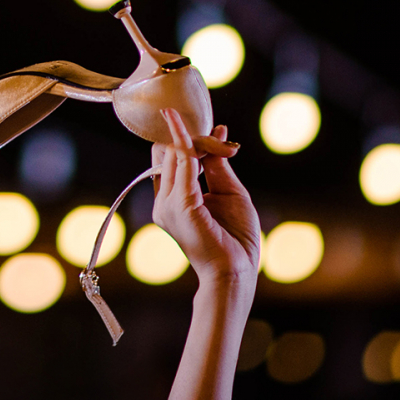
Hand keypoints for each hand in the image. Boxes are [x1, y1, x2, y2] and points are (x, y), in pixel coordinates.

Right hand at [150, 109, 260, 288]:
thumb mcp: (228, 192)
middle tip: (221, 136)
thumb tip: (218, 131)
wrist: (236, 270)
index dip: (187, 139)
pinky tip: (203, 139)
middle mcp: (163, 201)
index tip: (212, 129)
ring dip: (198, 141)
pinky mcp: (179, 206)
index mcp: (172, 200)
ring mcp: (167, 204)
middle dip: (194, 137)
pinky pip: (183, 165)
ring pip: (176, 155)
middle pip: (171, 153)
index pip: (170, 159)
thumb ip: (216, 164)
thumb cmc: (236, 237)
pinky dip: (191, 146)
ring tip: (222, 142)